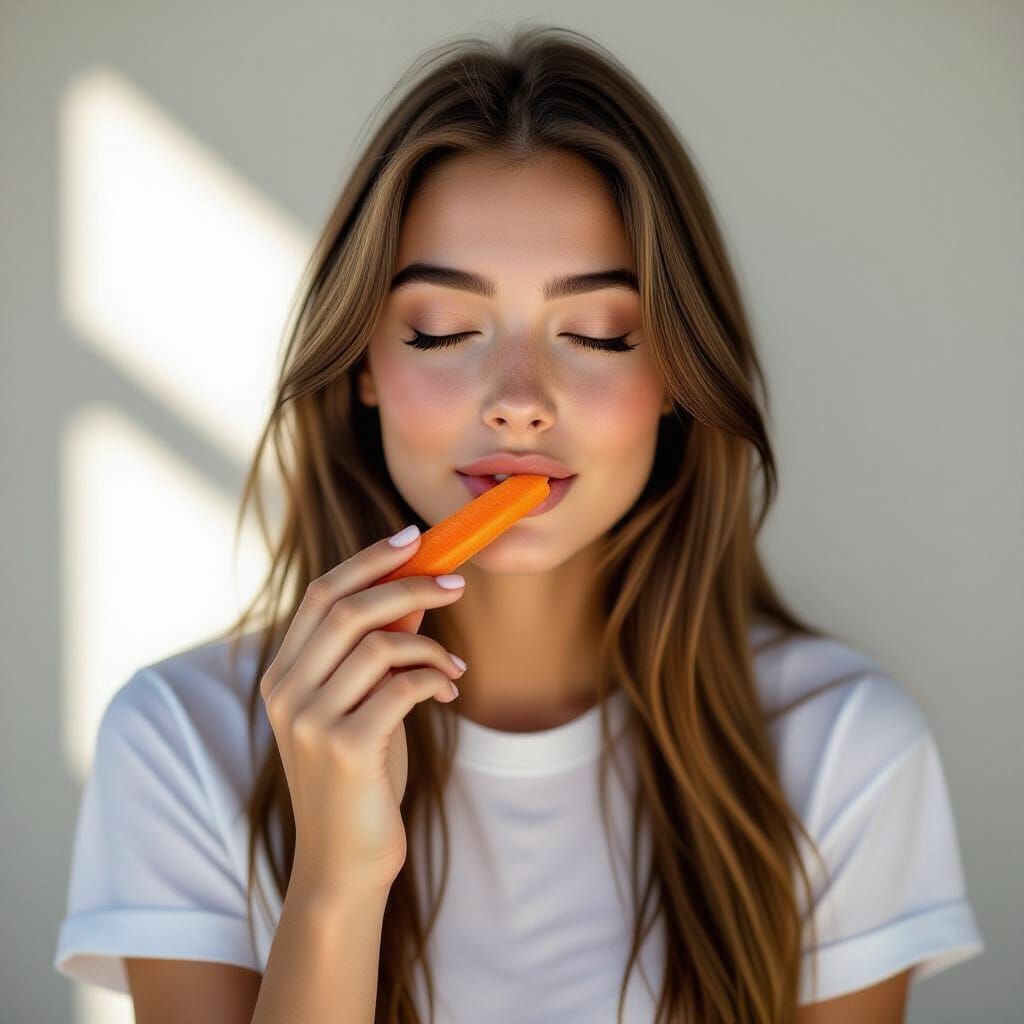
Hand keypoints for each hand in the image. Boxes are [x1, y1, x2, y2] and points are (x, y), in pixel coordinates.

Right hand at [259, 530, 466, 896]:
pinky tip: (448, 689)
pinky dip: (434, 676)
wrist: (344, 862)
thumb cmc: (359, 778)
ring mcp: (309, 721)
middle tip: (456, 581)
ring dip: (429, 644)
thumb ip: (380, 649)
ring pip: (378, 644)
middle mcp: (286, 692)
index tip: (413, 539)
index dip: (368, 560)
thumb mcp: (364, 705)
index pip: (322, 594)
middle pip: (346, 608)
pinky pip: (401, 686)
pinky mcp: (345, 748)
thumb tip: (418, 589)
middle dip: (407, 584)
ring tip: (453, 664)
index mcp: (282, 676)